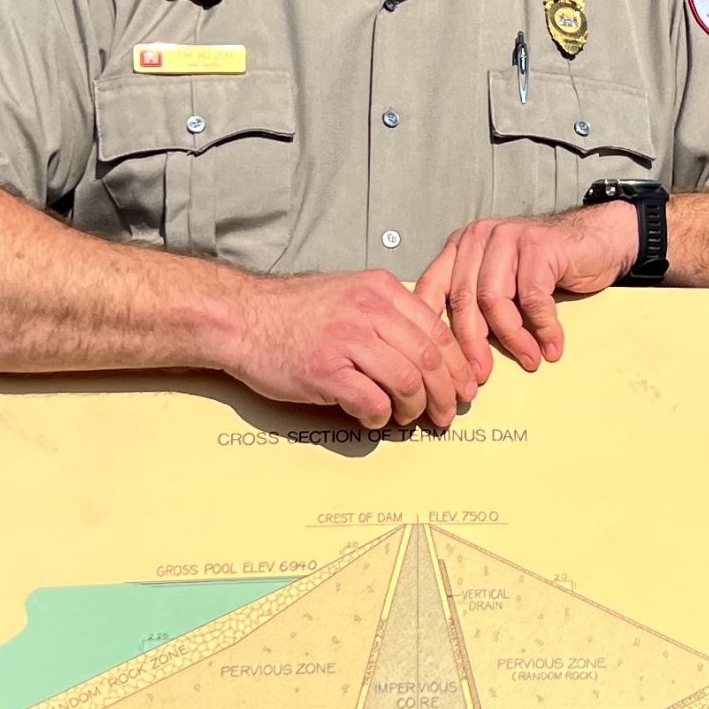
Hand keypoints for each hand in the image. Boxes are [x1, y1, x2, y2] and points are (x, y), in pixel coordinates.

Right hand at [223, 269, 478, 432]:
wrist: (242, 318)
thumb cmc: (293, 311)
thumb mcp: (350, 294)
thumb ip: (388, 315)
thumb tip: (428, 353)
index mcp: (380, 290)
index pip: (438, 330)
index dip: (459, 365)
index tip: (466, 387)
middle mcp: (369, 310)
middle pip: (430, 359)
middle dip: (446, 394)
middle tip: (446, 415)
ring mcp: (346, 340)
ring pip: (408, 382)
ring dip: (414, 409)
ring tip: (406, 419)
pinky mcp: (325, 371)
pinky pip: (372, 401)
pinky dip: (379, 416)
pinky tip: (371, 417)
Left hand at [413, 202, 640, 377]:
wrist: (597, 241)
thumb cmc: (547, 268)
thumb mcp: (502, 283)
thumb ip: (476, 303)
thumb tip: (454, 355)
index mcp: (461, 247)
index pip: (431, 288)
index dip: (433, 330)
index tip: (439, 365)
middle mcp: (479, 237)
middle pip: (463, 299)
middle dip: (471, 344)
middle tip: (481, 375)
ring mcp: (508, 237)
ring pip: (494, 300)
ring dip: (512, 338)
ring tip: (529, 360)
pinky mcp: (538, 246)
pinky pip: (533, 298)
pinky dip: (543, 328)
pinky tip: (551, 346)